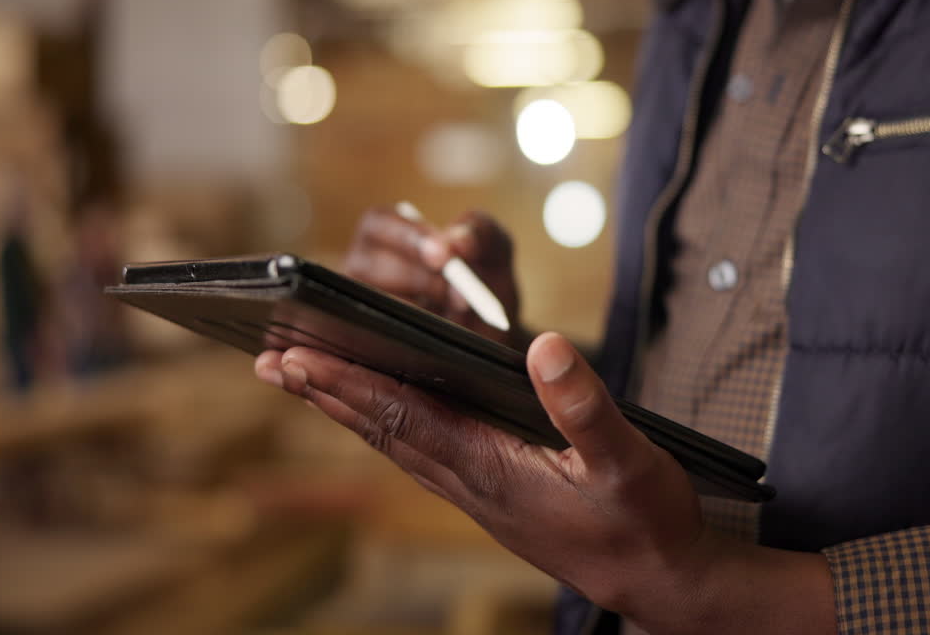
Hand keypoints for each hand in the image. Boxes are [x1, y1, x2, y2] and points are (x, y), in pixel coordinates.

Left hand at [254, 335, 835, 633]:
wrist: (658, 583)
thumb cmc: (645, 524)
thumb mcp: (629, 462)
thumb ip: (586, 406)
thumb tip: (544, 347)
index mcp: (493, 468)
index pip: (405, 417)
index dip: (351, 385)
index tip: (301, 357)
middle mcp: (471, 483)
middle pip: (383, 430)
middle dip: (326, 395)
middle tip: (271, 363)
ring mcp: (476, 493)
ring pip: (396, 443)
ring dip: (347, 410)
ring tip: (305, 381)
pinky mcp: (490, 495)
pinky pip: (421, 452)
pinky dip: (386, 424)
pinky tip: (378, 413)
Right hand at [343, 206, 523, 345]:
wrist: (491, 327)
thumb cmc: (484, 275)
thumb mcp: (494, 246)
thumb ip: (480, 230)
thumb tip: (457, 241)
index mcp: (388, 229)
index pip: (378, 223)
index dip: (408, 237)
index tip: (443, 255)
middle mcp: (365, 262)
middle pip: (370, 263)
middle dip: (420, 278)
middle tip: (460, 294)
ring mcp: (362, 301)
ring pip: (374, 301)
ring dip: (421, 308)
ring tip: (457, 313)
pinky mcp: (370, 333)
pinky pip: (380, 331)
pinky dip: (413, 331)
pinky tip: (439, 331)